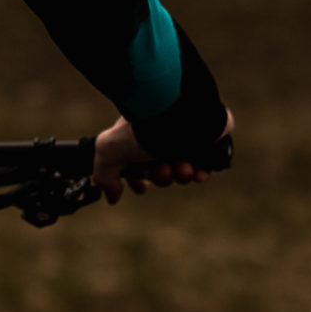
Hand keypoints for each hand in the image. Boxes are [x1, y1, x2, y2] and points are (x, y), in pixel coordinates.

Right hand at [91, 108, 233, 204]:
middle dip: (162, 177)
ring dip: (181, 175)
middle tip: (163, 169)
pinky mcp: (206, 141)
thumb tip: (112, 196)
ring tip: (182, 166)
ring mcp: (183, 138)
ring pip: (182, 169)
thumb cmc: (141, 129)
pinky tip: (197, 171)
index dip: (138, 179)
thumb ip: (104, 175)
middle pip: (161, 170)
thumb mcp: (109, 150)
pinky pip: (206, 165)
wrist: (178, 114)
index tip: (142, 187)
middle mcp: (160, 136)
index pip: (136, 162)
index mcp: (138, 135)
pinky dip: (201, 172)